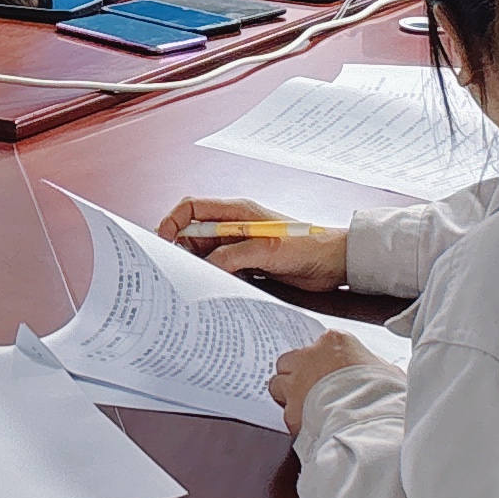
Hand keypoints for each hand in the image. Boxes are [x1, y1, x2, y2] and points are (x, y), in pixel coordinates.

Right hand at [158, 195, 348, 291]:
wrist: (334, 263)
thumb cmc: (309, 246)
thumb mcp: (267, 250)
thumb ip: (233, 255)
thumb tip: (205, 265)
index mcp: (237, 211)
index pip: (192, 208)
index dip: (172, 221)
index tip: (163, 241)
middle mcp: (235, 226)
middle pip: (193, 233)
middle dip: (182, 250)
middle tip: (177, 270)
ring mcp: (240, 245)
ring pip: (205, 253)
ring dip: (198, 266)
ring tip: (195, 282)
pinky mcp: (248, 263)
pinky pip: (220, 268)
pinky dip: (213, 277)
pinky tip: (214, 289)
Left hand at [268, 332, 377, 432]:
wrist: (370, 422)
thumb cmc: (383, 393)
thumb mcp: (387, 371)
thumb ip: (374, 365)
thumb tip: (376, 371)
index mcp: (334, 341)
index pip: (318, 343)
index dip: (322, 360)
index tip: (329, 370)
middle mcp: (309, 358)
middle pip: (289, 360)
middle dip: (296, 373)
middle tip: (310, 387)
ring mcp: (296, 385)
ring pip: (277, 384)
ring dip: (287, 394)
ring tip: (304, 406)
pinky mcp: (291, 412)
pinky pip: (283, 414)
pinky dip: (293, 420)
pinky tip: (306, 425)